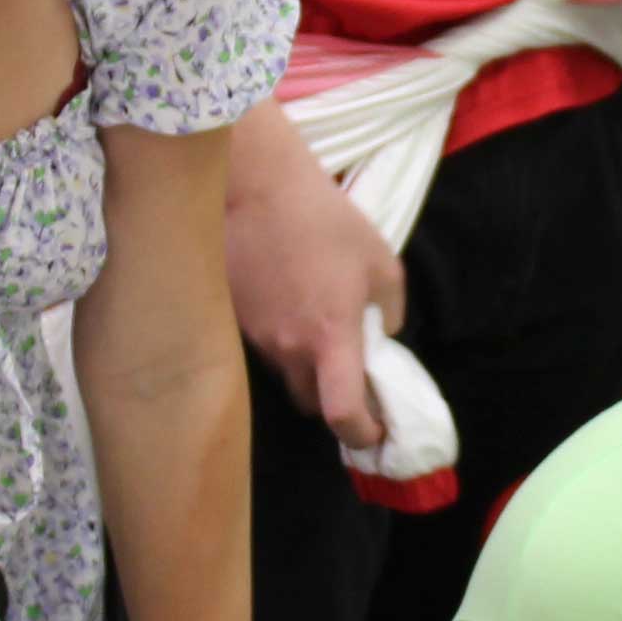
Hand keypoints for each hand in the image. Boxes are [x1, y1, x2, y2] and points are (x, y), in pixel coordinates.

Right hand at [223, 129, 407, 450]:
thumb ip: (389, 310)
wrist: (255, 185)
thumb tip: (381, 335)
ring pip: (284, 372)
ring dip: (304, 362)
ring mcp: (254, 336)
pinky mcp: (231, 317)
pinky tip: (285, 297)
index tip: (374, 432)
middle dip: (331, 399)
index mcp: (330, 338)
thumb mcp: (380, 261)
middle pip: (309, 402)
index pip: (342, 414)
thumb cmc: (324, 219)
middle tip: (349, 372)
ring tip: (315, 318)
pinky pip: (260, 343)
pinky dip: (278, 335)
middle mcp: (288, 348)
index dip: (361, 435)